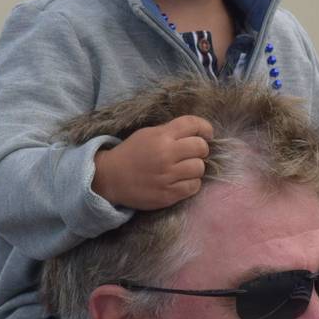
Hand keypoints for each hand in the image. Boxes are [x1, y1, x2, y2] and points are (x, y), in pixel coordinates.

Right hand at [92, 115, 212, 210]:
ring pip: (199, 168)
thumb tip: (198, 134)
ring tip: (185, 169)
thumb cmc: (132, 153)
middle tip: (193, 154)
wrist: (111, 177)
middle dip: (201, 150)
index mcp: (161, 136)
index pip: (193, 124)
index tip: (207, 134)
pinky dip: (191, 184)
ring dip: (195, 168)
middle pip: (201, 148)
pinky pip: (193, 187)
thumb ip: (171, 132)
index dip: (205, 128)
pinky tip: (181, 181)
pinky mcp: (168, 194)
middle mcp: (166, 154)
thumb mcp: (148, 134)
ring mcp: (167, 176)